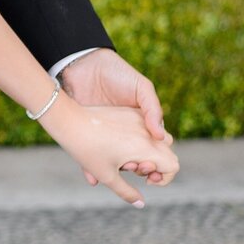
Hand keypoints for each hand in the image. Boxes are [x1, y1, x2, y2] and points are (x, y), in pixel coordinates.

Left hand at [48, 99, 177, 205]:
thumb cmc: (85, 149)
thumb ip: (127, 191)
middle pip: (167, 152)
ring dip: (148, 151)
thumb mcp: (106, 175)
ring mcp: (137, 119)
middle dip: (155, 165)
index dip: (164, 178)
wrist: (67, 119)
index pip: (173, 165)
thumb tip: (141, 204)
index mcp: (145, 148)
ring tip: (124, 157)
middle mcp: (146, 132)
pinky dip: (139, 138)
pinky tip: (117, 144)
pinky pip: (144, 126)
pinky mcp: (127, 111)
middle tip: (131, 168)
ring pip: (158, 138)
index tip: (146, 181)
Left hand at [60, 48, 171, 187]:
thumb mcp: (142, 87)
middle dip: (138, 170)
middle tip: (134, 168)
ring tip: (115, 172)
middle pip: (138, 162)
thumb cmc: (117, 73)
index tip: (152, 163)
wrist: (83, 65)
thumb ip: (153, 108)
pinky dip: (92, 171)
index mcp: (144, 125)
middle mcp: (128, 134)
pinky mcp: (90, 135)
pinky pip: (91, 159)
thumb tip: (160, 136)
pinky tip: (92, 178)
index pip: (159, 151)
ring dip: (115, 174)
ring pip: (114, 165)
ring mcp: (107, 136)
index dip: (159, 161)